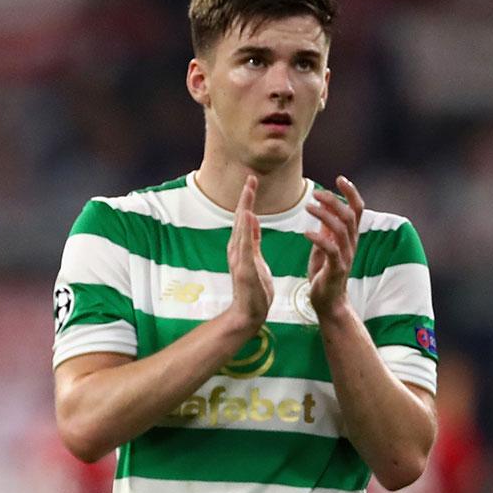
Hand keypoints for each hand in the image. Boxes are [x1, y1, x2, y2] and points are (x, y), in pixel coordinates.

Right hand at [225, 174, 273, 332]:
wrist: (248, 315)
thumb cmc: (254, 291)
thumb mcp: (256, 261)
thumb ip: (253, 241)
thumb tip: (251, 219)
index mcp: (241, 248)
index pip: (245, 219)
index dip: (248, 200)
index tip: (253, 181)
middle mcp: (237, 251)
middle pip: (240, 219)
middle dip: (246, 198)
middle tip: (251, 177)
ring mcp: (239, 260)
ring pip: (241, 228)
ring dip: (245, 208)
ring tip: (249, 190)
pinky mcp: (244, 269)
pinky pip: (245, 246)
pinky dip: (246, 230)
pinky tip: (249, 217)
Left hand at [307, 174, 362, 319]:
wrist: (328, 303)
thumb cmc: (325, 275)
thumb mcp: (325, 249)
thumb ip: (326, 231)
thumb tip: (323, 212)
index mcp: (349, 237)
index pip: (357, 209)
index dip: (351, 192)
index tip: (339, 178)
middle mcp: (351, 244)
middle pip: (349, 215)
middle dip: (334, 200)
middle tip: (316, 193)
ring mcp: (345, 256)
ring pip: (341, 229)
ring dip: (325, 215)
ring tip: (308, 207)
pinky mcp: (336, 269)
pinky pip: (331, 249)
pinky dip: (319, 238)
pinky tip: (305, 233)